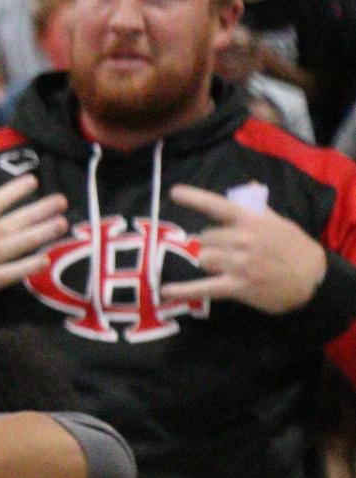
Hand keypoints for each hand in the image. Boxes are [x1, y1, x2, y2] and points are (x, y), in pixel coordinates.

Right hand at [0, 164, 68, 301]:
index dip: (14, 191)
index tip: (33, 181)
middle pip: (14, 222)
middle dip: (39, 210)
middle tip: (62, 201)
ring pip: (18, 245)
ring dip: (41, 234)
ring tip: (61, 224)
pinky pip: (10, 275)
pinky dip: (27, 268)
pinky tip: (44, 260)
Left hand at [162, 184, 327, 314]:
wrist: (312, 277)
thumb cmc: (294, 247)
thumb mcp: (279, 222)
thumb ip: (257, 208)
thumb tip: (248, 186)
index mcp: (252, 221)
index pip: (218, 206)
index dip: (195, 198)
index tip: (174, 193)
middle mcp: (242, 239)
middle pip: (204, 238)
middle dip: (210, 244)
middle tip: (227, 251)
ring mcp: (239, 263)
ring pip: (203, 258)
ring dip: (208, 261)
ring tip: (224, 265)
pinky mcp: (237, 286)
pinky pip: (203, 287)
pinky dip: (183, 290)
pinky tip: (165, 291)